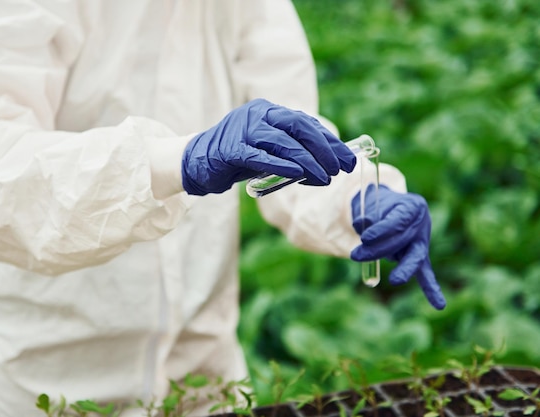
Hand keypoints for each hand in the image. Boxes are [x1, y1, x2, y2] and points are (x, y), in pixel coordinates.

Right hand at [181, 98, 355, 194]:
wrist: (196, 162)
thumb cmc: (236, 158)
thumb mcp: (267, 149)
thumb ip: (291, 151)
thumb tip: (328, 165)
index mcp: (268, 110)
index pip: (306, 122)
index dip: (330, 142)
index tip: (349, 160)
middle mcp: (257, 113)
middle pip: (299, 126)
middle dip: (325, 148)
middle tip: (341, 169)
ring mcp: (243, 129)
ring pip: (283, 142)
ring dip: (308, 161)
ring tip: (325, 178)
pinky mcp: (231, 149)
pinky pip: (261, 156)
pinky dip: (282, 165)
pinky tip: (299, 174)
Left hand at [350, 185, 445, 309]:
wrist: (388, 208)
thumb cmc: (378, 205)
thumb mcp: (371, 204)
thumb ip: (368, 215)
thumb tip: (361, 224)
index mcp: (412, 206)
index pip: (398, 220)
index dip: (382, 230)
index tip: (365, 237)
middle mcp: (421, 223)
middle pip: (403, 240)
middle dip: (378, 250)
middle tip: (356, 255)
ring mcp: (422, 241)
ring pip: (415, 257)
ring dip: (403, 270)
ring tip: (395, 280)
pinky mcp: (419, 256)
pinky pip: (425, 273)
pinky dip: (431, 288)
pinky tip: (439, 305)